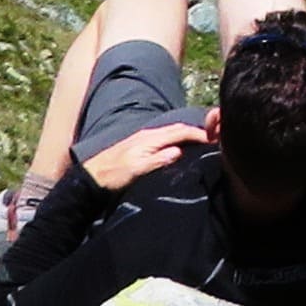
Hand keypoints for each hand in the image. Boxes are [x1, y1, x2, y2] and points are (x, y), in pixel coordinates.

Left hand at [81, 120, 213, 192]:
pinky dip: (176, 138)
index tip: (214, 139)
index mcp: (149, 138)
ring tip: (199, 142)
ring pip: (170, 132)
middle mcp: (147, 134)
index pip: (180, 131)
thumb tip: (179, 151)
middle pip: (177, 128)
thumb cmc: (113, 176)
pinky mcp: (138, 145)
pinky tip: (178, 146)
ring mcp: (142, 138)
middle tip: (212, 138)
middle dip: (195, 131)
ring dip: (186, 134)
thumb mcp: (136, 170)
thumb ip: (157, 160)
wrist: (90, 177)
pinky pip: (164, 137)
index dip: (198, 133)